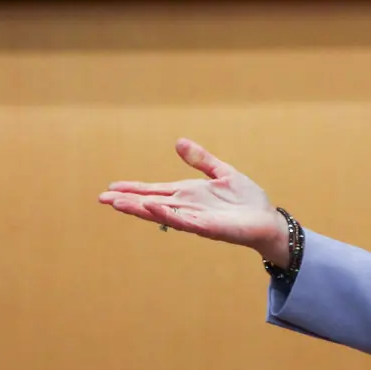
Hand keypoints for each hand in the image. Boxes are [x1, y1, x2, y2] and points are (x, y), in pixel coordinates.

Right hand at [98, 138, 288, 264]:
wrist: (268, 220)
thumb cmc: (248, 201)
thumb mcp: (223, 173)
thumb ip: (201, 160)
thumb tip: (179, 142)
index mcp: (189, 194)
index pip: (155, 190)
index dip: (134, 189)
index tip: (111, 187)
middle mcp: (187, 207)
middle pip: (151, 203)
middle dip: (127, 201)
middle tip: (102, 198)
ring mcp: (195, 218)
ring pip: (162, 213)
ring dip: (139, 208)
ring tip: (117, 203)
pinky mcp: (207, 228)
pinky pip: (183, 221)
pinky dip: (167, 214)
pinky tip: (151, 208)